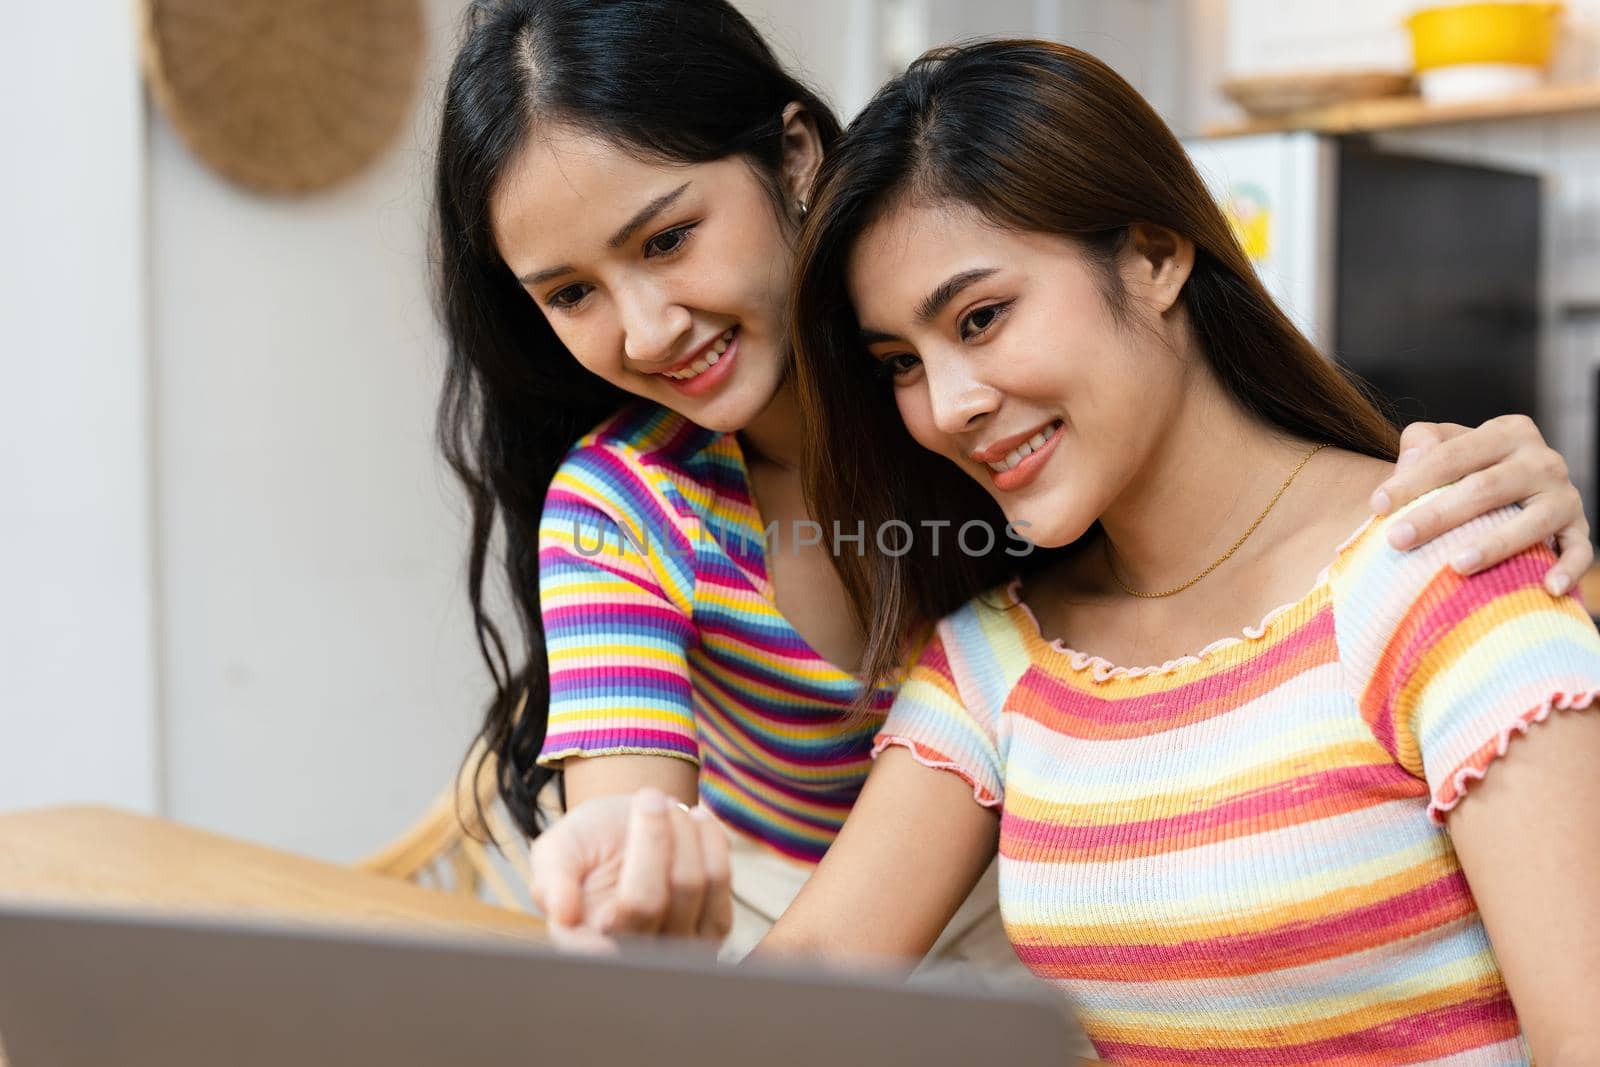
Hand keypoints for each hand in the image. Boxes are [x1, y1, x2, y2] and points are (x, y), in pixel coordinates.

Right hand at [528, 787, 731, 952]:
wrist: (627, 831)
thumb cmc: (585, 843)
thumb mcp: (556, 851)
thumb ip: (552, 880)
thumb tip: (563, 914)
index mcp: (584, 947)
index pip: (598, 943)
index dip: (605, 921)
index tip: (609, 864)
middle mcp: (632, 959)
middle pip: (649, 900)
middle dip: (651, 835)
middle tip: (647, 796)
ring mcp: (676, 948)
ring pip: (690, 885)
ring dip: (682, 831)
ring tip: (668, 805)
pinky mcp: (712, 930)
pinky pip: (719, 879)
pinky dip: (709, 839)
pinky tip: (695, 819)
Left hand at [1369, 415, 1591, 595]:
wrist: (1514, 490)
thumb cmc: (1466, 469)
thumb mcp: (1446, 446)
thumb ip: (1424, 443)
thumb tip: (1411, 459)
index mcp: (1507, 432)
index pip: (1453, 455)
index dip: (1412, 480)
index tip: (1377, 506)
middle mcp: (1542, 459)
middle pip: (1486, 488)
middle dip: (1438, 515)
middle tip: (1397, 540)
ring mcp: (1565, 495)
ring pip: (1532, 520)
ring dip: (1495, 544)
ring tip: (1456, 565)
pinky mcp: (1578, 527)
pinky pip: (1579, 549)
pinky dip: (1568, 568)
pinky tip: (1547, 588)